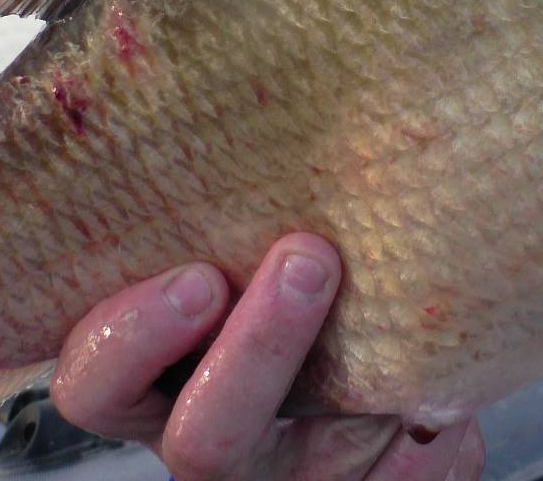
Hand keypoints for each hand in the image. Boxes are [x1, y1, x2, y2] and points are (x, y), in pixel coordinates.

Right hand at [51, 233, 483, 479]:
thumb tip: (267, 100)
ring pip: (311, 472)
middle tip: (306, 258)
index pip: (95, 387)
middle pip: (199, 444)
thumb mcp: (242, 247)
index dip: (130, 340)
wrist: (395, 363)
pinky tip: (447, 399)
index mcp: (159, 385)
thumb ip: (236, 214)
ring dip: (358, 395)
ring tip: (402, 315)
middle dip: (255, 351)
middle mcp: (215, 442)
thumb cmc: (300, 276)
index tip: (199, 275)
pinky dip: (430, 442)